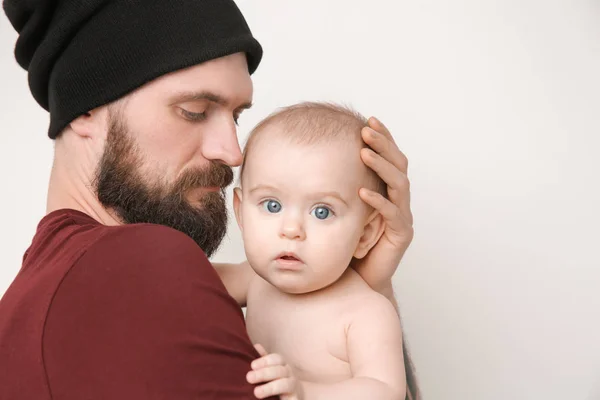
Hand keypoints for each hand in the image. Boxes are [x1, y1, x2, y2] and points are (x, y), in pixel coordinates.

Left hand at [247, 344, 303, 399]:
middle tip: (249, 378)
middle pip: (279, 371)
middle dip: (264, 373)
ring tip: (256, 393)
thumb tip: (256, 345)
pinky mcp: (295, 399)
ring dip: (270, 388)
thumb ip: (264, 359)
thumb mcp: (271, 368)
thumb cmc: (278, 379)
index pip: (277, 358)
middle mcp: (289, 374)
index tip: (252, 366)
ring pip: (285, 384)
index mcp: (282, 364)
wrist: (294, 395)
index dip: (265, 361)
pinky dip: (287, 399)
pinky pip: (293, 398)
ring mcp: (293, 387)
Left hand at [353, 117, 413, 289]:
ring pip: (399, 184)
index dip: (382, 138)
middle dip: (383, 144)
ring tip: (365, 153)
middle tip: (367, 129)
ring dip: (382, 166)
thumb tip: (311, 159)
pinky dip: (378, 202)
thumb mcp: (342, 207)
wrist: (360, 278)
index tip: (367, 121)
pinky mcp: (401, 235)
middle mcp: (398, 200)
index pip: (389, 157)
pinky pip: (392, 214)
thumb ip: (336, 186)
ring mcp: (401, 216)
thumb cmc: (349, 241)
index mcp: (387, 190)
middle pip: (398, 164)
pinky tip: (363, 192)